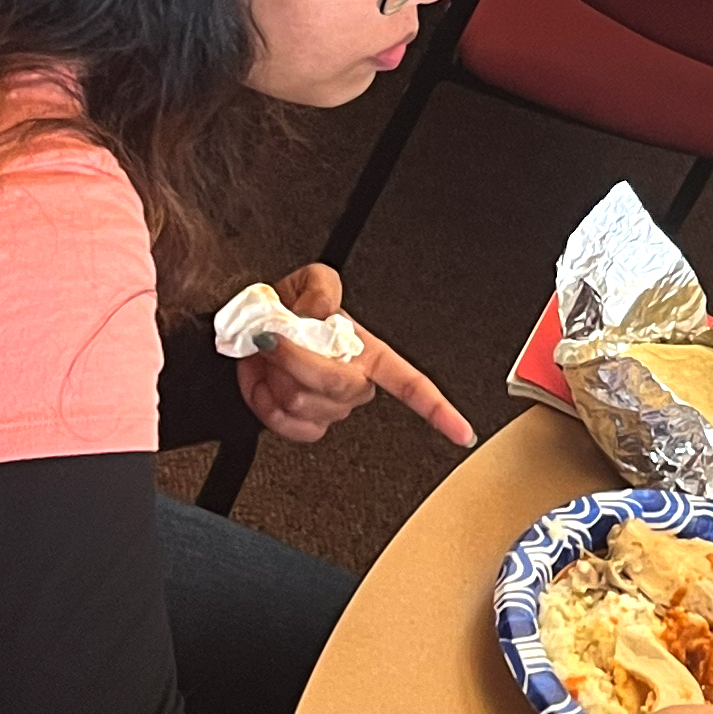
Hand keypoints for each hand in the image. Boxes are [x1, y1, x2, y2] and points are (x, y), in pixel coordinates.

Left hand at [234, 263, 474, 451]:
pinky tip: (266, 383)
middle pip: (342, 388)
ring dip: (278, 376)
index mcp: (369, 352)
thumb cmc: (285, 310)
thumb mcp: (309, 281)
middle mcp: (354, 382)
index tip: (462, 432)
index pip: (411, 383)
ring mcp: (327, 408)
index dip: (438, 409)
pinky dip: (266, 402)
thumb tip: (325, 312)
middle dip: (300, 360)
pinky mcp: (300, 424)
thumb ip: (322, 288)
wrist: (250, 333)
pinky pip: (288, 427)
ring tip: (271, 357)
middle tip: (276, 339)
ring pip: (308, 404)